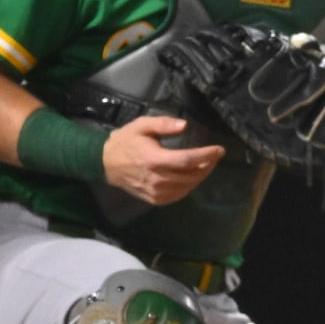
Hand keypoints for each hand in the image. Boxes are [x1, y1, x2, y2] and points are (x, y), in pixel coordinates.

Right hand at [101, 115, 225, 206]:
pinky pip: (178, 196)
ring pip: (187, 187)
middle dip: (207, 165)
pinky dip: (189, 187)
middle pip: (191, 175)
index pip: (187, 160)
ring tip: (206, 165)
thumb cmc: (125, 142)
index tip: (219, 150)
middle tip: (215, 156)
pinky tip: (192, 177)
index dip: (206, 156)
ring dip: (200, 176)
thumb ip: (163, 124)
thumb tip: (184, 125)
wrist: (105, 163)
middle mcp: (156, 179)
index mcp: (154, 159)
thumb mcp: (142, 125)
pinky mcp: (154, 199)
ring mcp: (155, 192)